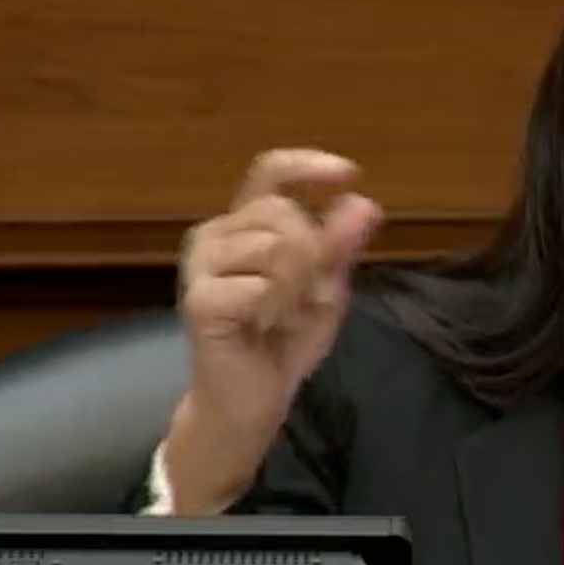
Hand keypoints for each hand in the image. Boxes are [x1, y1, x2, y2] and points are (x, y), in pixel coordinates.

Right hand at [165, 149, 381, 507]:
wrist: (252, 400)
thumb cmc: (284, 340)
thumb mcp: (327, 288)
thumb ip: (340, 245)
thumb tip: (364, 202)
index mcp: (246, 224)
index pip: (271, 173)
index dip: (307, 165)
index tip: (349, 173)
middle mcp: (216, 235)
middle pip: (283, 212)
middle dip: (313, 256)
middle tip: (304, 299)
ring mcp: (201, 266)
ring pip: (275, 246)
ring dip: (297, 287)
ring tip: (282, 316)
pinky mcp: (199, 300)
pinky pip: (262, 285)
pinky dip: (278, 309)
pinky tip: (265, 327)